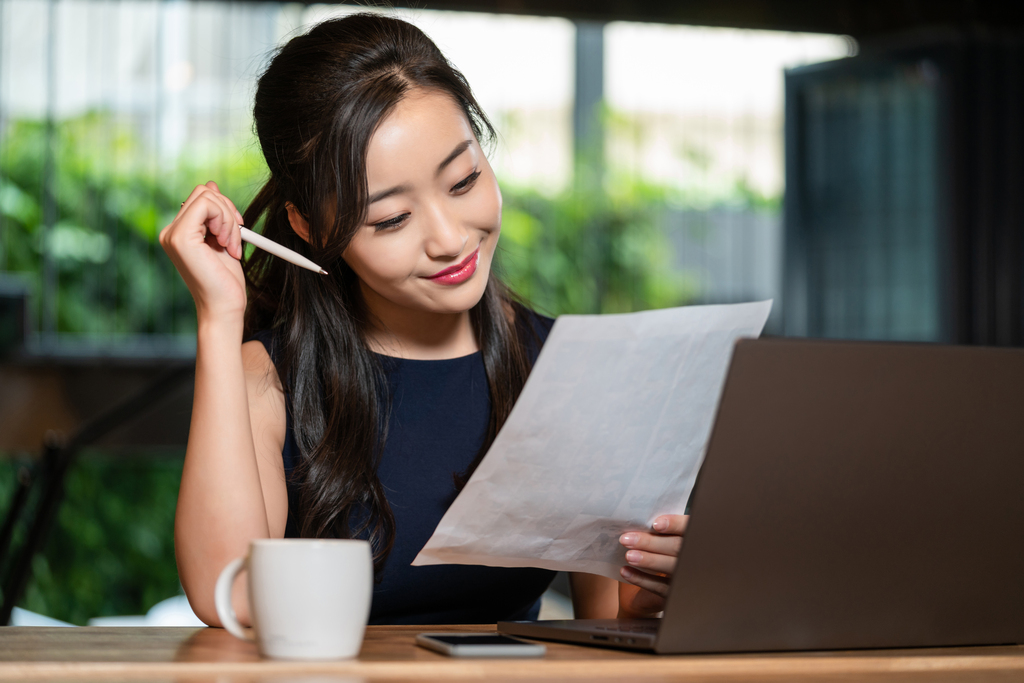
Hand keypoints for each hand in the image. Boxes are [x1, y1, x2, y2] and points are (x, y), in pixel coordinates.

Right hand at [159, 181, 246, 321]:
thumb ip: (217, 215)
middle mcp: (170, 232)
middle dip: (228, 210)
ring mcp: (172, 234)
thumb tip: (211, 184)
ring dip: (229, 218)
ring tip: (232, 246)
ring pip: (207, 196)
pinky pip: (207, 205)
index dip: (225, 208)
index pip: (202, 198)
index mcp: (179, 232)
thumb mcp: (224, 240)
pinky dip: (225, 221)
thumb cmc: (226, 281)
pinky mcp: (180, 237)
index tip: (238, 230)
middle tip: (237, 239)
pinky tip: (227, 244)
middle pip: (204, 192)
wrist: (224, 308)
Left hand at [616, 514, 688, 617]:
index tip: (656, 524)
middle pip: (678, 547)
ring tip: (628, 555)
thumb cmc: (655, 551)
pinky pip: (661, 587)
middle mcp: (696, 555)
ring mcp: (689, 576)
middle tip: (626, 539)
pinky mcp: (678, 594)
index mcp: (694, 535)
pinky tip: (626, 571)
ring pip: (672, 567)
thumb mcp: (661, 538)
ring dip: (648, 560)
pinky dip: (642, 579)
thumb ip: (659, 530)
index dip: (675, 524)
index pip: (689, 527)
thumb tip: (638, 520)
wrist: (652, 589)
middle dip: (651, 543)